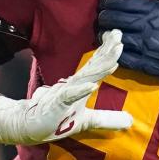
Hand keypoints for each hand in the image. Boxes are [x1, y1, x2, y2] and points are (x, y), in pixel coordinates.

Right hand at [0, 30, 132, 144]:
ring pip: (85, 76)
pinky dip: (80, 91)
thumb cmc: (57, 119)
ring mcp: (65, 93)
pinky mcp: (56, 105)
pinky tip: (92, 86)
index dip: (108, 53)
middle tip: (118, 34)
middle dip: (107, 50)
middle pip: (94, 65)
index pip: (97, 66)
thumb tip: (131, 122)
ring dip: (100, 66)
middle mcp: (74, 85)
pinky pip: (69, 96)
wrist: (27, 125)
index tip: (119, 39)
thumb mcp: (87, 121)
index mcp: (81, 85)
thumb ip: (107, 119)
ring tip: (114, 54)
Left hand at [97, 0, 158, 93]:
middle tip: (101, 18)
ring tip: (102, 35)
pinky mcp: (152, 64)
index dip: (113, 2)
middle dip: (107, 18)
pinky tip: (112, 51)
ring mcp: (149, 47)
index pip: (129, 4)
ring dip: (108, 37)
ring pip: (121, 40)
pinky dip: (118, 54)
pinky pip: (129, 59)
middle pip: (120, 21)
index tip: (105, 2)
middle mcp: (150, 28)